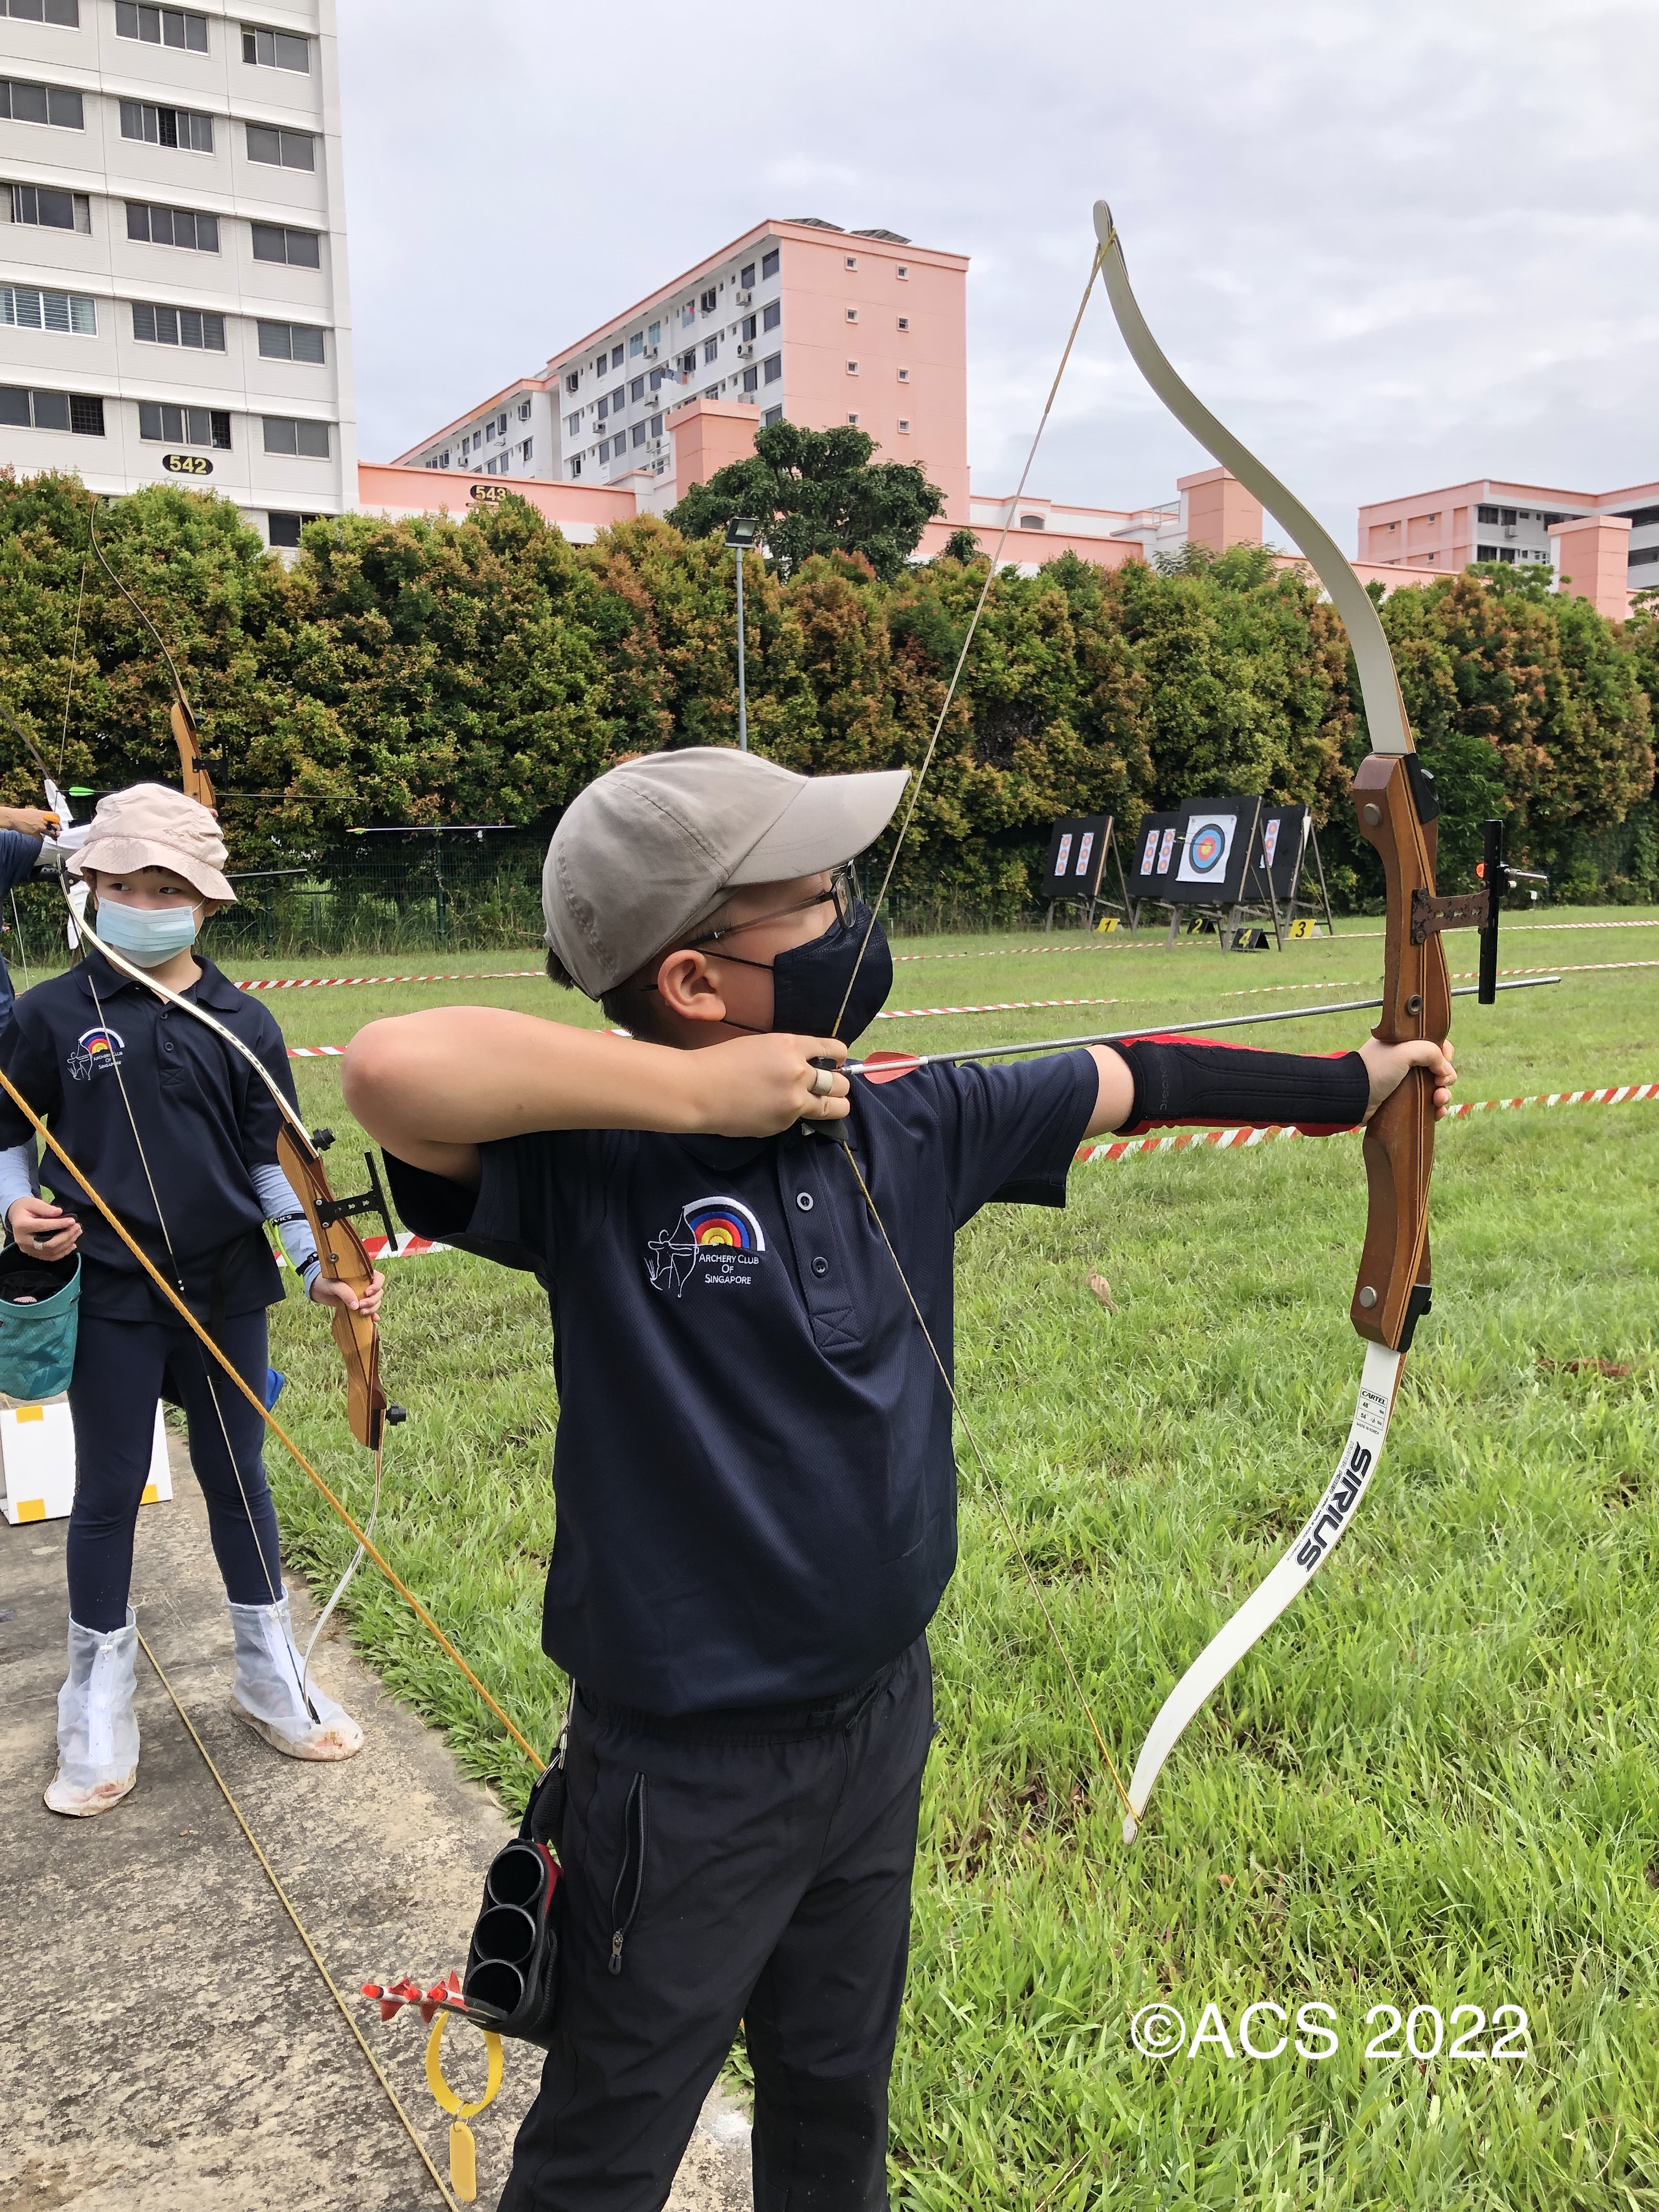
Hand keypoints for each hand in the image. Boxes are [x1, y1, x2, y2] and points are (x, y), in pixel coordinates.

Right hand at [0, 806, 60, 837]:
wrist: (13, 818)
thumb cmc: (22, 814)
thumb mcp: (33, 811)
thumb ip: (41, 815)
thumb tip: (45, 817)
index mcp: (43, 814)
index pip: (56, 816)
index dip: (57, 820)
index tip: (56, 823)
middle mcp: (43, 820)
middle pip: (56, 826)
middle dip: (57, 829)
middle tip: (56, 831)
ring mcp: (39, 827)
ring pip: (51, 833)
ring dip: (53, 835)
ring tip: (53, 836)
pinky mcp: (35, 833)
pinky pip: (41, 838)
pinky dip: (41, 839)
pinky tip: (41, 839)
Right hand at [7, 1194, 81, 1258]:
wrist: (17, 1218)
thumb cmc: (26, 1208)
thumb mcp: (33, 1203)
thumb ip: (45, 1208)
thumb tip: (59, 1212)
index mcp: (21, 1226)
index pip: (42, 1226)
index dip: (59, 1224)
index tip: (72, 1220)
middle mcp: (23, 1241)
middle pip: (48, 1243)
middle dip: (66, 1236)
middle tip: (77, 1227)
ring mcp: (28, 1250)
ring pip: (51, 1251)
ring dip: (67, 1243)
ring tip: (77, 1232)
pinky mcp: (33, 1255)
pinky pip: (50, 1257)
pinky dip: (63, 1252)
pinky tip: (72, 1244)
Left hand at [310, 1268, 385, 1317]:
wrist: (316, 1290)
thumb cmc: (324, 1281)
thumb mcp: (333, 1284)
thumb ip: (344, 1292)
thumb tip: (356, 1306)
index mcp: (362, 1274)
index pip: (378, 1278)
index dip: (377, 1285)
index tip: (367, 1292)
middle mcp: (365, 1284)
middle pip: (379, 1293)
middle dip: (372, 1301)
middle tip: (360, 1306)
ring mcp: (362, 1295)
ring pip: (376, 1302)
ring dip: (372, 1308)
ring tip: (361, 1313)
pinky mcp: (358, 1305)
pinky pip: (370, 1310)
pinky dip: (373, 1315)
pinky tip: (373, 1320)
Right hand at [680, 1033, 849, 1136]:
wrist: (698, 1090)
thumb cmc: (722, 1061)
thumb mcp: (761, 1045)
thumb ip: (790, 1054)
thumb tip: (810, 1065)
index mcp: (792, 1046)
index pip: (834, 1050)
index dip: (839, 1058)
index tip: (836, 1063)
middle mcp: (799, 1073)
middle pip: (841, 1083)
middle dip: (839, 1085)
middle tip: (829, 1087)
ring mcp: (794, 1102)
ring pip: (835, 1107)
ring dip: (834, 1105)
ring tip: (825, 1105)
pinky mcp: (783, 1123)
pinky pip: (802, 1120)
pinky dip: (797, 1116)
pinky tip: (777, 1110)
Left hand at [1358, 1036, 1456, 1120]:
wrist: (1352, 1096)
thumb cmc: (1375, 1069)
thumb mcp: (1404, 1051)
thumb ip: (1430, 1052)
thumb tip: (1445, 1069)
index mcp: (1404, 1044)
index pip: (1433, 1044)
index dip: (1444, 1053)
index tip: (1445, 1061)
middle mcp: (1405, 1061)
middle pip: (1438, 1067)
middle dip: (1446, 1077)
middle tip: (1441, 1083)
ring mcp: (1404, 1082)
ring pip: (1435, 1087)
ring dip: (1443, 1094)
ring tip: (1438, 1100)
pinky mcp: (1403, 1101)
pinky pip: (1426, 1103)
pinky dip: (1436, 1108)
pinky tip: (1438, 1112)